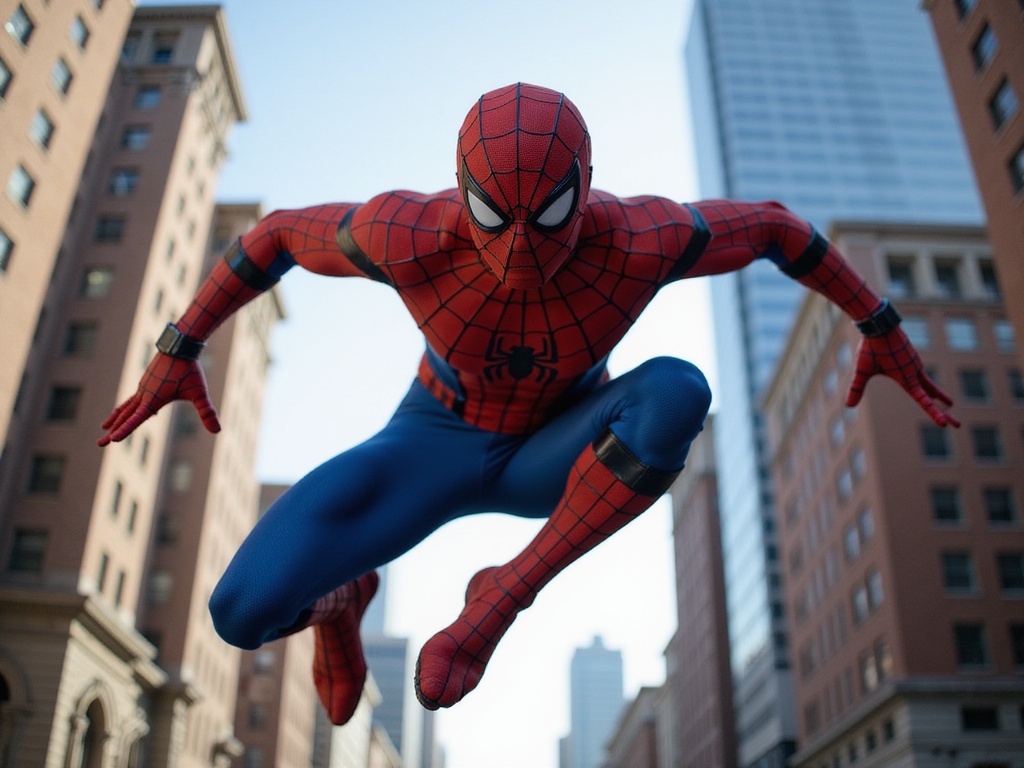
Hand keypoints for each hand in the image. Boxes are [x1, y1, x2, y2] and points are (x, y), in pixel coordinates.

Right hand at [98, 353, 219, 445]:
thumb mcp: (199, 392)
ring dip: (115, 417)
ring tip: (105, 426)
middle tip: (100, 444)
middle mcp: (144, 394)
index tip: (112, 440)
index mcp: (153, 399)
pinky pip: (133, 397)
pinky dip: (126, 406)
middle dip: (113, 430)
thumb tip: (217, 431)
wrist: (179, 345)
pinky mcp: (146, 381)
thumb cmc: (189, 369)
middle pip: (125, 415)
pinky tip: (128, 410)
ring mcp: (143, 386)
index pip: (137, 419)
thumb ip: (207, 412)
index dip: (125, 430)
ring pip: (126, 405)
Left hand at [846, 327, 958, 427]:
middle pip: (932, 394)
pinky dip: (927, 382)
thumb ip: (856, 388)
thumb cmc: (871, 346)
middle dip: (943, 410)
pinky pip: (920, 372)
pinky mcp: (911, 356)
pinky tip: (923, 383)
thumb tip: (847, 406)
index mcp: (907, 377)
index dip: (934, 413)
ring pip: (928, 382)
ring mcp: (915, 363)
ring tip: (949, 404)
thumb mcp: (862, 369)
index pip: (923, 400)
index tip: (945, 424)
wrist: (879, 323)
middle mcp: (915, 371)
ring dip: (938, 394)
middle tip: (957, 424)